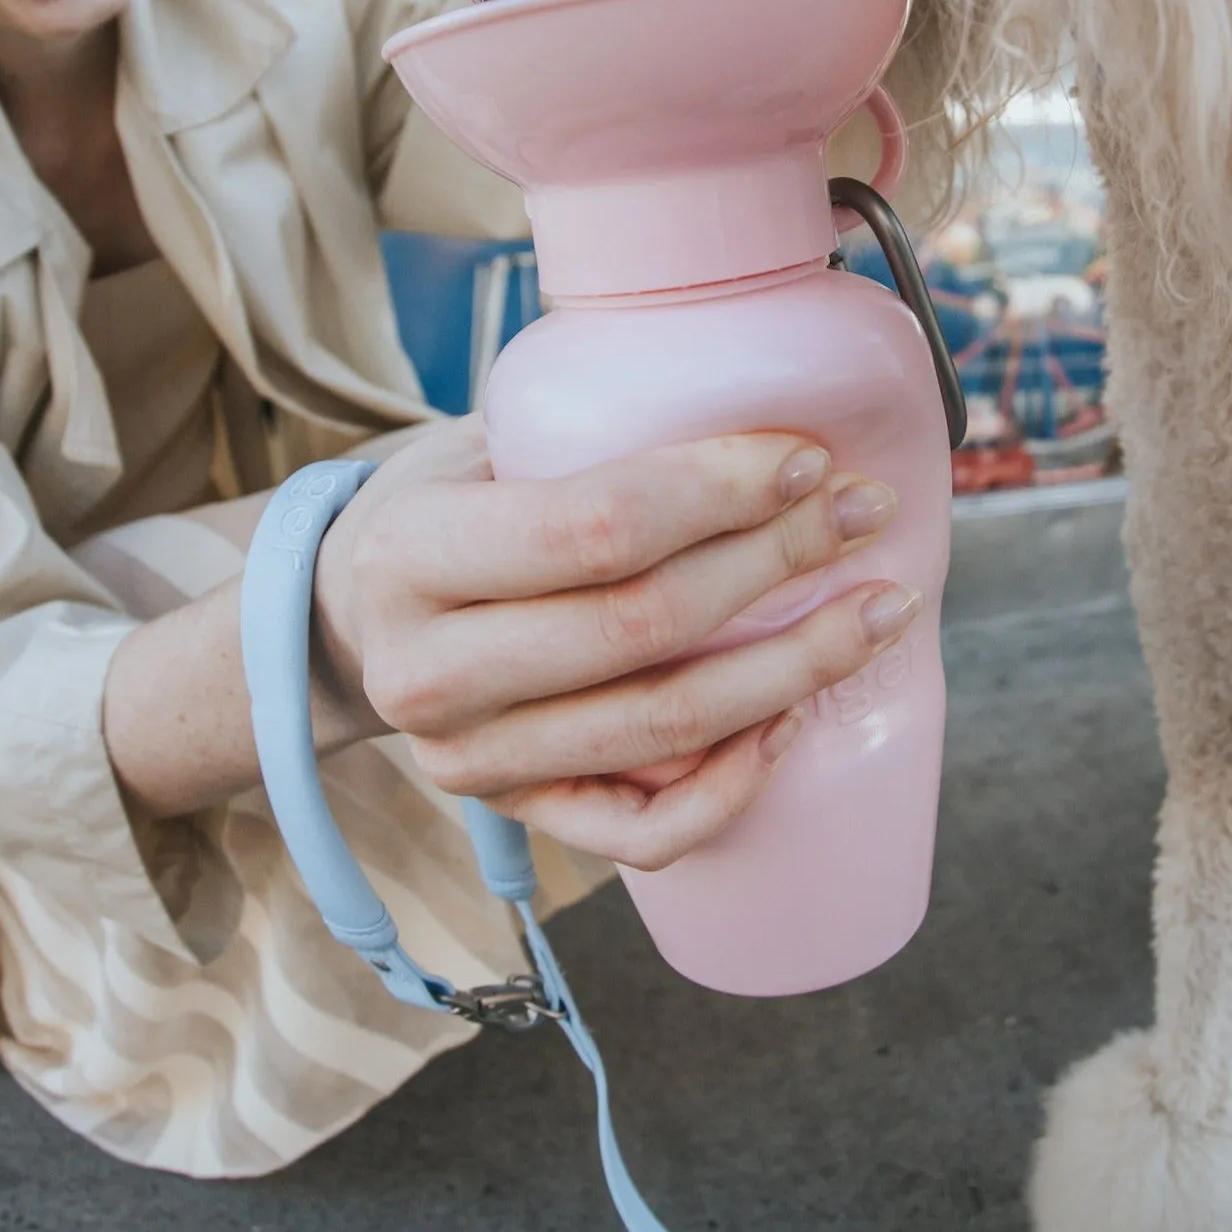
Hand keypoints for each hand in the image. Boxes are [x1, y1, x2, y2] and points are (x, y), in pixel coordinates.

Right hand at [312, 420, 917, 869]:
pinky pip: (647, 830)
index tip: (806, 459)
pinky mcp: (515, 817)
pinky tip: (793, 720)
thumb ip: (582, 429)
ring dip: (796, 668)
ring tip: (878, 609)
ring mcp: (470, 760)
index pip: (593, 527)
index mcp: (412, 553)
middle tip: (866, 513)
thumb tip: (759, 401)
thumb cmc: (445, 505)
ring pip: (667, 730)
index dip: (718, 491)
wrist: (353, 616)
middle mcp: (430, 672)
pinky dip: (735, 783)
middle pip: (645, 628)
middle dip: (778, 562)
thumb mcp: (475, 440)